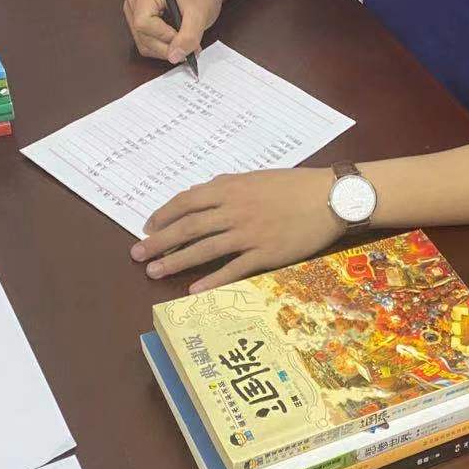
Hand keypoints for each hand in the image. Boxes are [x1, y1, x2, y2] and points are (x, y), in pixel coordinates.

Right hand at [122, 0, 223, 65]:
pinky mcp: (136, 21)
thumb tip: (174, 57)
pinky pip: (145, 44)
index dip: (163, 36)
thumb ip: (188, 37)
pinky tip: (176, 41)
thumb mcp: (199, 15)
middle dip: (167, 47)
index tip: (183, 38)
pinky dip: (162, 49)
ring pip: (143, 43)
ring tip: (184, 43)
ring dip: (165, 50)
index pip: (144, 23)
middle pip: (142, 35)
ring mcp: (133, 10)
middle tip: (189, 46)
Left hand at [130, 168, 343, 291]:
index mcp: (230, 188)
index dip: (163, 215)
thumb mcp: (256, 178)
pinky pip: (233, 269)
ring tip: (154, 272)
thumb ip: (228, 185)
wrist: (331, 198)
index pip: (186, 202)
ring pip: (204, 249)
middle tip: (136, 254)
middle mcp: (235, 210)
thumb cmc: (295, 186)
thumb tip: (202, 193)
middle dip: (158, 241)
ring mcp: (249, 233)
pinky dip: (212, 280)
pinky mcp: (266, 254)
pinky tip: (193, 290)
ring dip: (175, 261)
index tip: (148, 228)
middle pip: (187, 227)